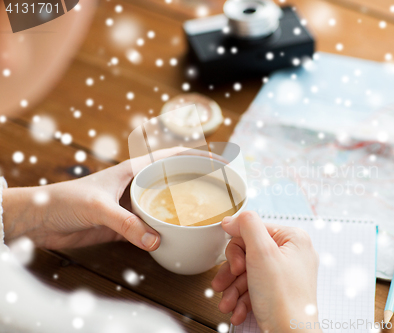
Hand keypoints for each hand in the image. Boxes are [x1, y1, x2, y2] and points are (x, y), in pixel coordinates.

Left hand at [2, 147, 223, 249]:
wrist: (39, 220)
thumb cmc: (64, 200)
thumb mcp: (97, 207)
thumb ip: (126, 223)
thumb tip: (155, 242)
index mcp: (133, 170)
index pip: (171, 156)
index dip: (196, 156)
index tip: (219, 162)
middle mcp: (137, 186)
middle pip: (173, 181)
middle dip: (196, 183)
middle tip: (219, 193)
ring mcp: (132, 206)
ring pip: (164, 206)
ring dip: (181, 211)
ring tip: (204, 217)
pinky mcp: (125, 226)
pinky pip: (151, 228)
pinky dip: (164, 233)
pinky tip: (177, 239)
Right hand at [211, 211, 319, 331]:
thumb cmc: (283, 299)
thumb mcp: (262, 252)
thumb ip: (247, 226)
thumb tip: (232, 218)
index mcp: (293, 239)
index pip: (254, 230)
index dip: (238, 248)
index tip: (235, 265)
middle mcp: (292, 254)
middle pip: (249, 252)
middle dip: (232, 273)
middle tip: (226, 283)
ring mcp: (286, 275)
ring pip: (249, 273)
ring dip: (233, 290)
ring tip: (228, 303)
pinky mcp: (280, 292)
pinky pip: (255, 289)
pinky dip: (242, 300)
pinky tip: (237, 311)